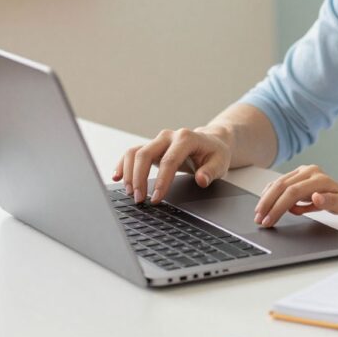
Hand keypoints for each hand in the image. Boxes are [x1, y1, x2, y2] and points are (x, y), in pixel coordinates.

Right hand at [114, 127, 231, 204]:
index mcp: (186, 138)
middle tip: (139, 199)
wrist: (211, 142)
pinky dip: (122, 164)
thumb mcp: (220, 163)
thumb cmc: (215, 153)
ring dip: (128, 173)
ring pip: (135, 152)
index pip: (169, 161)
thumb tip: (201, 180)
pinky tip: (117, 177)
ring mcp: (158, 141)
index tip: (156, 198)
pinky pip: (131, 153)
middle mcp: (168, 137)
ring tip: (130, 193)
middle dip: (139, 178)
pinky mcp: (151, 147)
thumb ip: (211, 171)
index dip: (161, 181)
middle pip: (145, 154)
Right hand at [253, 165, 337, 226]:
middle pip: (282, 186)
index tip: (269, 220)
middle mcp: (309, 171)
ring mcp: (301, 171)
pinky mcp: (295, 174)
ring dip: (265, 200)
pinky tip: (263, 205)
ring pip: (277, 183)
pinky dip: (269, 194)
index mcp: (319, 179)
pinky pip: (278, 182)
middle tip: (259, 220)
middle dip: (268, 204)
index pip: (293, 192)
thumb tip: (317, 197)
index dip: (279, 206)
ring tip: (258, 215)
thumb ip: (329, 202)